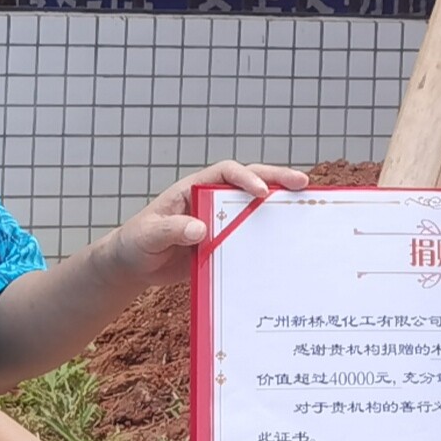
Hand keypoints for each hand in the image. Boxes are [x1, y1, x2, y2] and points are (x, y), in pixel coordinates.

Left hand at [105, 158, 310, 288]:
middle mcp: (211, 200)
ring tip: (307, 204)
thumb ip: (171, 230)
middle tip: (302, 183)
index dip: (245, 178)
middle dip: (276, 179)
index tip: (261, 192)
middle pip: (248, 182)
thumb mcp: (148, 236)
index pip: (225, 174)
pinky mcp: (224, 241)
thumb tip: (202, 229)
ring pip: (254, 206)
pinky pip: (250, 234)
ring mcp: (220, 220)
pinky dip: (270, 233)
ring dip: (279, 204)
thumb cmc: (136, 243)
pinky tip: (290, 239)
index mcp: (193, 189)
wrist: (134, 265)